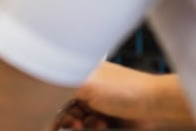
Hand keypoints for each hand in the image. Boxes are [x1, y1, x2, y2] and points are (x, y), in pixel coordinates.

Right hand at [53, 62, 195, 128]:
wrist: (155, 106)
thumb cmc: (126, 89)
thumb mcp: (86, 84)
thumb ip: (60, 84)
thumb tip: (40, 89)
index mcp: (79, 71)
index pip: (55, 88)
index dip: (51, 105)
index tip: (49, 120)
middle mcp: (86, 85)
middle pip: (63, 106)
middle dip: (68, 118)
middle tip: (75, 125)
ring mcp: (96, 102)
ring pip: (76, 119)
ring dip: (81, 125)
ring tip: (94, 125)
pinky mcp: (106, 117)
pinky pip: (89, 126)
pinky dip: (92, 128)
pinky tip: (101, 126)